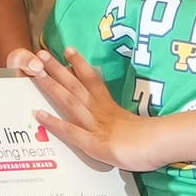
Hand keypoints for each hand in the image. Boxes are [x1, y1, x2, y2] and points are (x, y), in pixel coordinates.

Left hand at [11, 47, 158, 172]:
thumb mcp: (139, 126)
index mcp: (111, 108)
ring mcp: (96, 126)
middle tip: (41, 54)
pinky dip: (54, 123)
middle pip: (76, 86)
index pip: (94, 81)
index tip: (68, 50)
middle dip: (57, 70)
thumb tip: (127, 125)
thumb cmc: (155, 140)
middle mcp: (101, 112)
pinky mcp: (94, 143)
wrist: (160, 145)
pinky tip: (38, 115)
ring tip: (35, 72)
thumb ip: (127, 124)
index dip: (80, 65)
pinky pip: (70, 132)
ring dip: (51, 86)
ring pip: (69, 101)